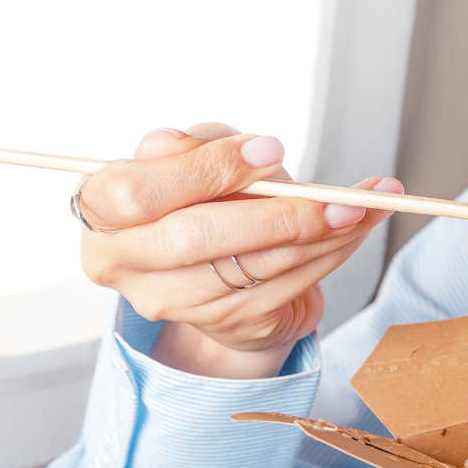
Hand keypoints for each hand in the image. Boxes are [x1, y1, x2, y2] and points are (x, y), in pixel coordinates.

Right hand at [75, 123, 403, 365]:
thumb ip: (194, 144)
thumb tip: (197, 143)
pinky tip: (358, 228)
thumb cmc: (199, 190)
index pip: (139, 192)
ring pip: (251, 268)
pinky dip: (330, 254)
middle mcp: (123, 264)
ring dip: (319, 235)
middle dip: (273, 215)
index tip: (268, 150)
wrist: (219, 256)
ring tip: (364, 205)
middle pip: (195, 240)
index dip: (204, 170)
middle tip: (334, 196)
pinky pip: (285, 288)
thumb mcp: (194, 153)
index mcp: (102, 209)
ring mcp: (173, 302)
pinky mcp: (223, 324)